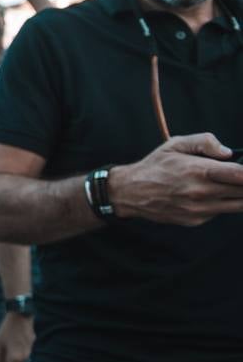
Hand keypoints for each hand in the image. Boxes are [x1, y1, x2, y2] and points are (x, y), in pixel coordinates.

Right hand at [107, 134, 242, 225]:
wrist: (131, 192)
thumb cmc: (155, 166)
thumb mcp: (175, 144)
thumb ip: (205, 142)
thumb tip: (228, 153)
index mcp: (198, 171)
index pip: (240, 175)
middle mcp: (201, 192)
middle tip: (239, 177)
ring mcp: (200, 209)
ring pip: (238, 205)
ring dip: (239, 195)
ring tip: (230, 185)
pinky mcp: (197, 219)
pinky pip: (220, 211)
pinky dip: (222, 202)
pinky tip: (209, 194)